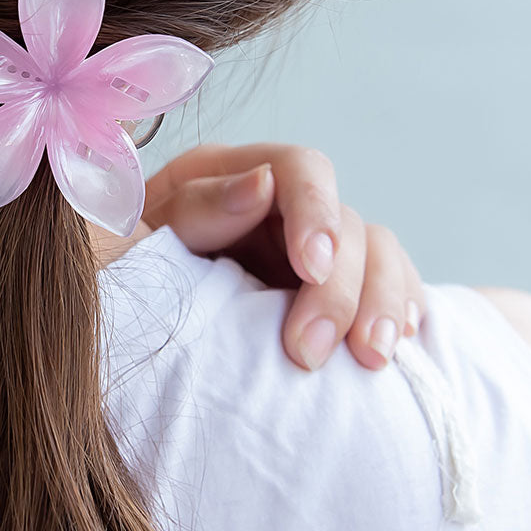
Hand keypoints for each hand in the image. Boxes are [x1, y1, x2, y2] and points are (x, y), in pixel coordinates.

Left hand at [141, 143, 423, 371]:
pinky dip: (399, 313)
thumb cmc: (131, 269)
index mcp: (233, 175)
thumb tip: (262, 183)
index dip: (316, 213)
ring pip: (378, 255)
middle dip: (340, 288)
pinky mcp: (334, 289)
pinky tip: (395, 346)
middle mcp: (282, 205)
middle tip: (310, 351)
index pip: (300, 170)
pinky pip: (391, 288)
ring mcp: (313, 247)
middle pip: (345, 224)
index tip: (312, 268)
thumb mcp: (150, 234)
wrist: (134, 320)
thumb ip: (200, 206)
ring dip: (379, 306)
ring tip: (370, 360)